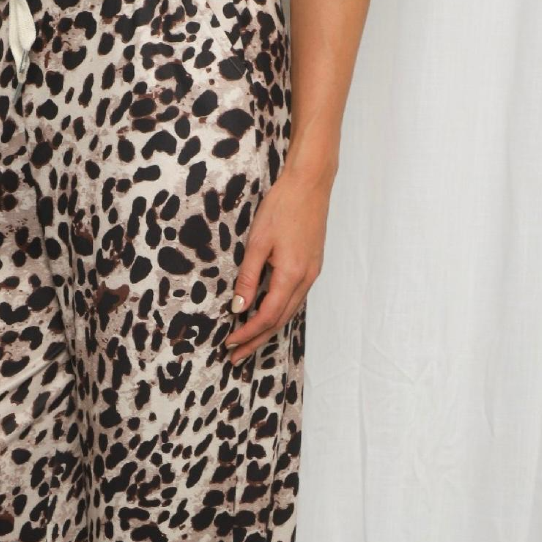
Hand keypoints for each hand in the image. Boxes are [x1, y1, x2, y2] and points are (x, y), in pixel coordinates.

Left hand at [225, 167, 330, 363]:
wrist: (311, 183)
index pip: (266, 316)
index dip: (247, 333)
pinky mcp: (312, 266)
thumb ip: (249, 277)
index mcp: (291, 275)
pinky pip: (295, 299)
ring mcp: (312, 273)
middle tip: (236, 357)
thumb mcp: (258, 242)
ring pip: (289, 312)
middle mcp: (306, 279)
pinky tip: (268, 316)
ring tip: (249, 343)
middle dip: (257, 341)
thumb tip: (238, 308)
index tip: (229, 344)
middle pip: (279, 321)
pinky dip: (279, 313)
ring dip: (268, 330)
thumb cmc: (283, 206)